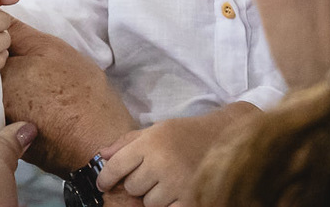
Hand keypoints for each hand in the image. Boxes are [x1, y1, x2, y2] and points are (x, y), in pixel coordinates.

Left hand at [96, 104, 257, 206]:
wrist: (227, 139)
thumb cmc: (187, 134)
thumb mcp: (157, 129)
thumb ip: (127, 142)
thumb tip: (103, 155)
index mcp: (151, 143)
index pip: (116, 166)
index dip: (105, 178)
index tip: (103, 184)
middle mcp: (162, 164)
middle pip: (132, 187)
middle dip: (137, 183)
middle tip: (152, 175)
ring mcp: (178, 184)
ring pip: (149, 202)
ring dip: (154, 196)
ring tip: (168, 181)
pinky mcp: (193, 200)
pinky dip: (170, 205)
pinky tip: (177, 192)